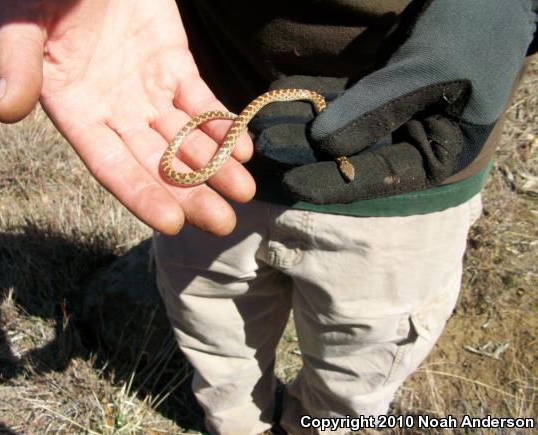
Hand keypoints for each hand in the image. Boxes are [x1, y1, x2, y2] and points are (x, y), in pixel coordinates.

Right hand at [0, 0, 254, 234]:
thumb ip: (18, 62)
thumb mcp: (23, 20)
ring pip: (185, 138)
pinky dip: (222, 124)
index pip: (111, 165)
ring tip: (244, 190)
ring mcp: (147, 90)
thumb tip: (5, 111)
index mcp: (75, 110)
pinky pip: (201, 102)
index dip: (141, 194)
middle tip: (223, 223)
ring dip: (215, 165)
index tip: (173, 223)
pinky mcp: (174, 65)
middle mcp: (114, 111)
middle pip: (156, 162)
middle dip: (190, 193)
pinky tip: (243, 149)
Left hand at [251, 0, 534, 203]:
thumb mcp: (430, 71)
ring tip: (259, 130)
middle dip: (306, 155)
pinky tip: (279, 100)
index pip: (376, 177)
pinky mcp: (375, 92)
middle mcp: (409, 143)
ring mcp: (390, 117)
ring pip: (339, 130)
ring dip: (299, 129)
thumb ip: (377, 109)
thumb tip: (323, 143)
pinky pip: (338, 101)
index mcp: (435, 154)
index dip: (330, 181)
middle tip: (263, 153)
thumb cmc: (476, 31)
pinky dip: (311, 101)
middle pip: (352, 157)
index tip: (289, 181)